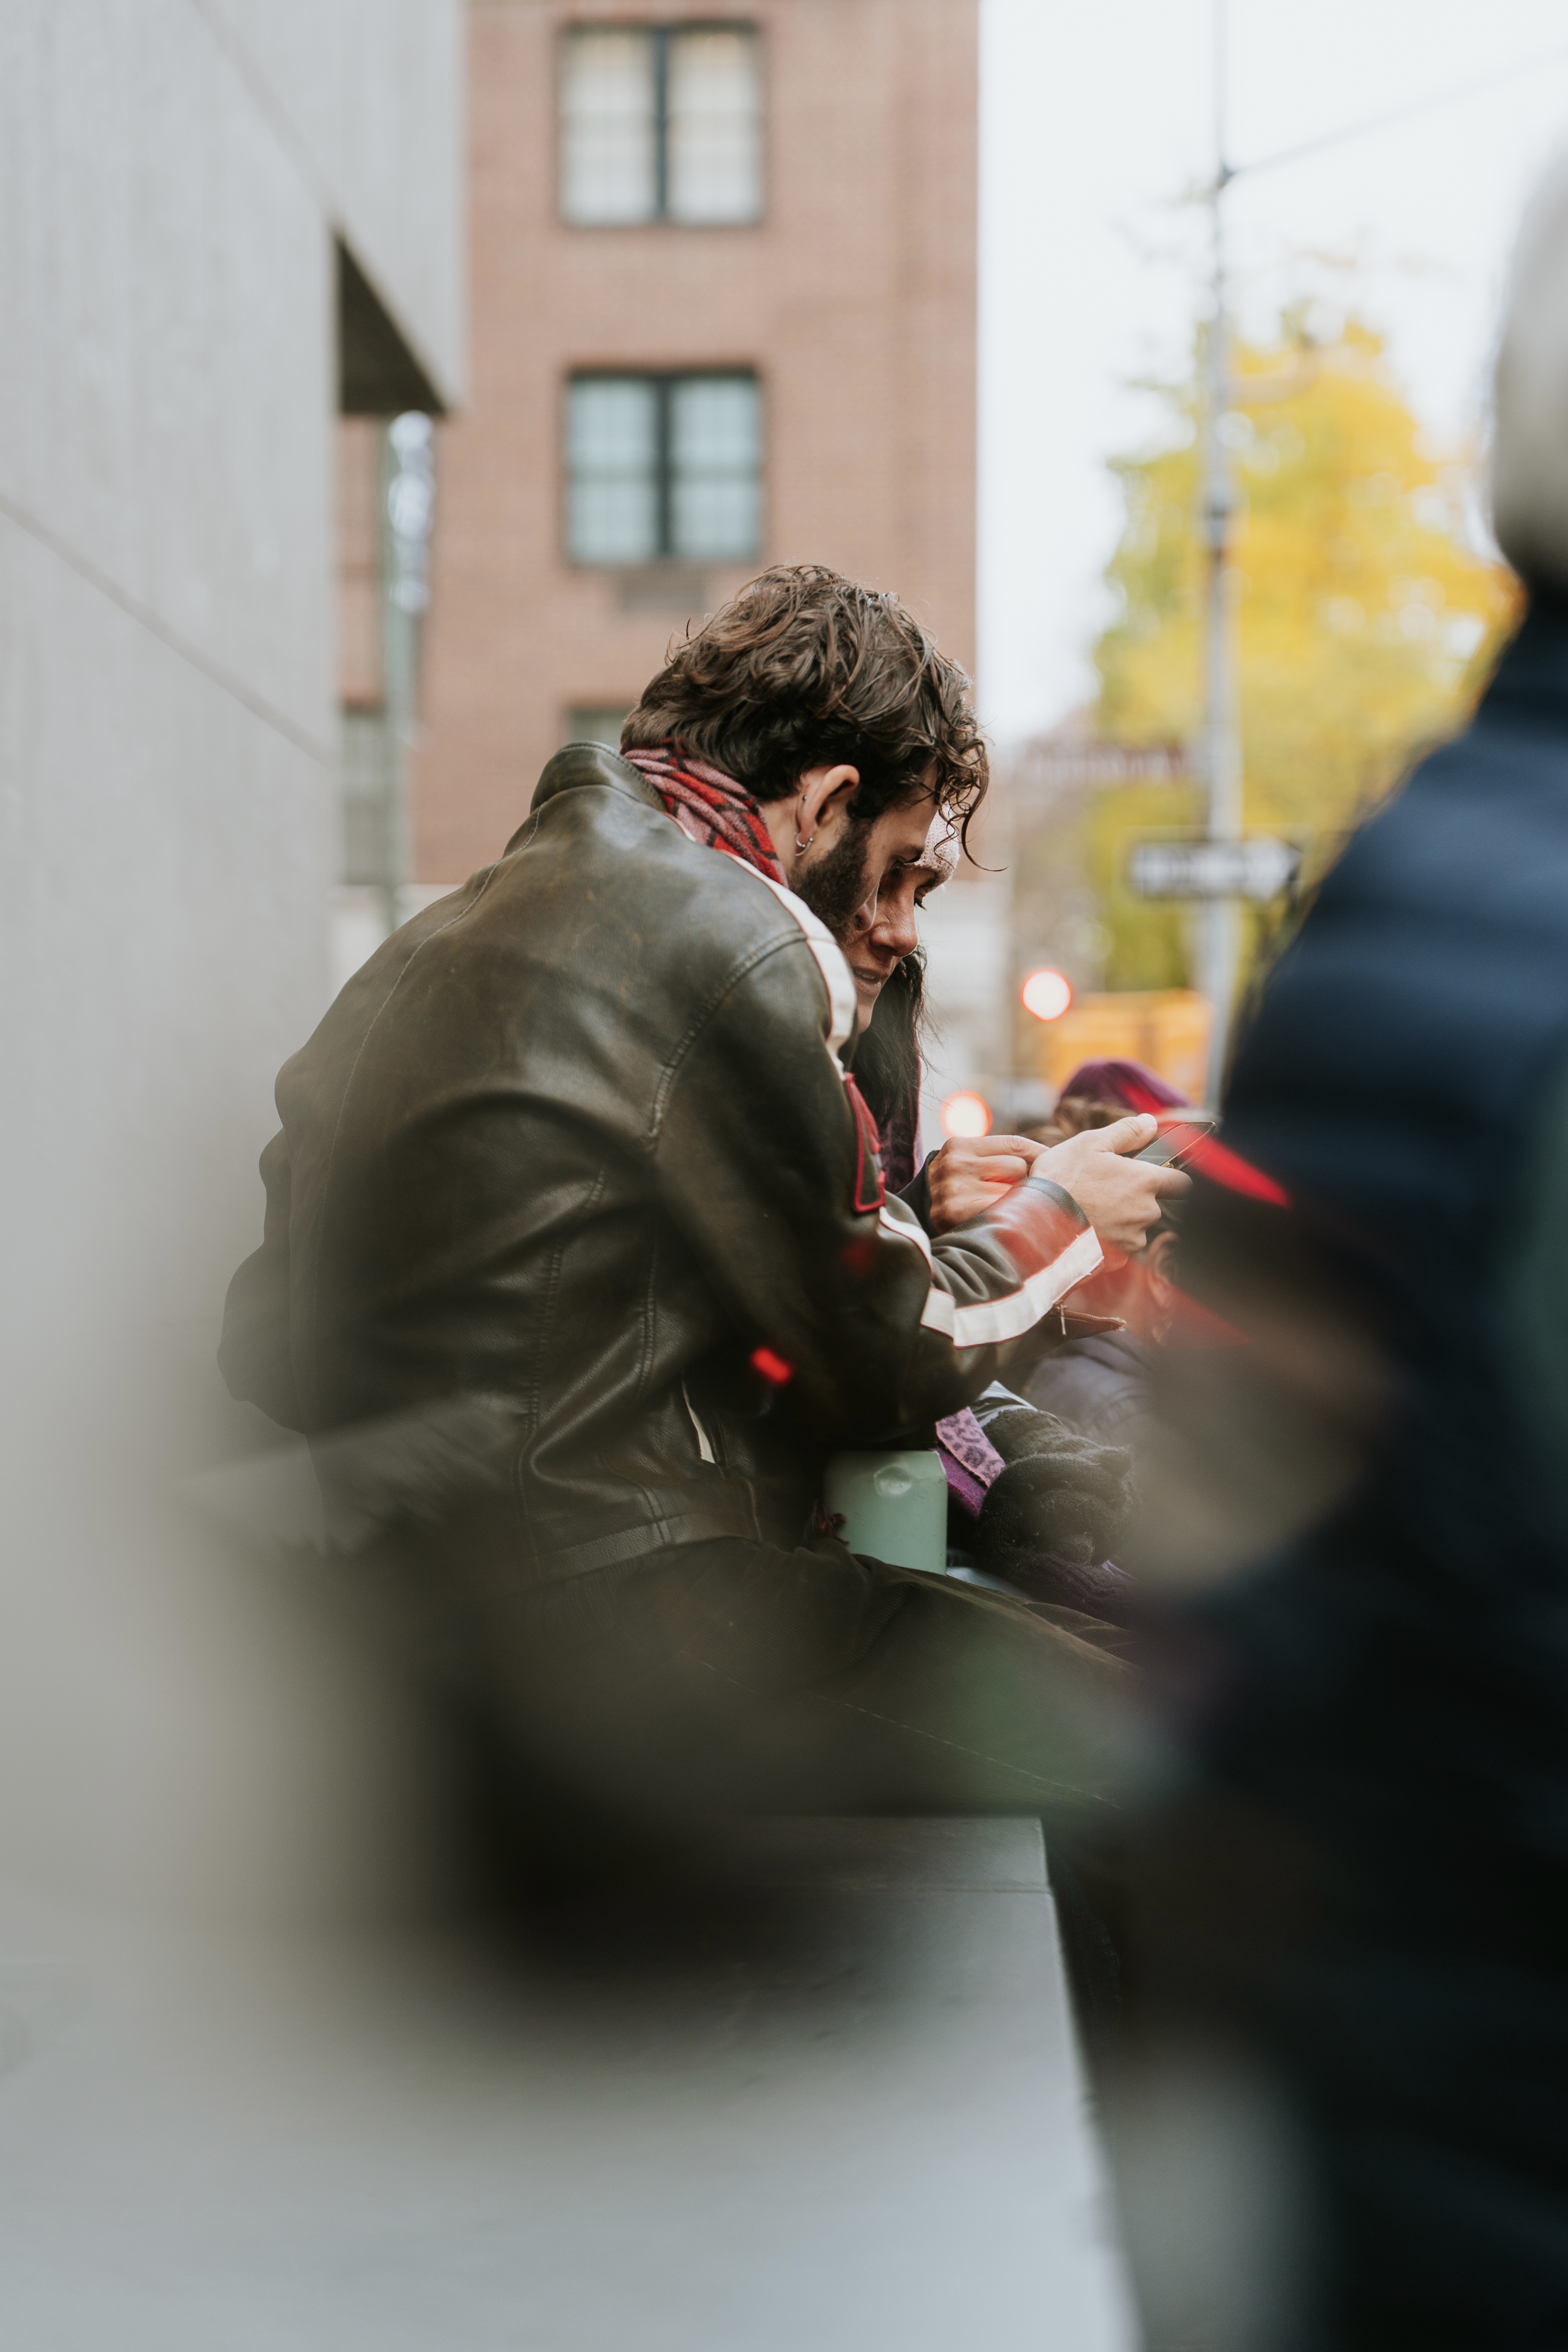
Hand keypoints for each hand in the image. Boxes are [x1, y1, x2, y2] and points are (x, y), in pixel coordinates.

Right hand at [926, 1133, 1047, 1234]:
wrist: (916, 1219)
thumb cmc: (954, 1191)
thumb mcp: (968, 1165)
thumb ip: (998, 1157)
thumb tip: (1053, 1157)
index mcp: (959, 1145)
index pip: (1013, 1145)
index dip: (1039, 1155)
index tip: (1056, 1165)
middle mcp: (955, 1162)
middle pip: (1017, 1167)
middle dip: (1021, 1183)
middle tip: (1014, 1197)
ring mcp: (954, 1187)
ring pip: (1012, 1190)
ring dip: (1014, 1202)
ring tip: (1002, 1211)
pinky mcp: (955, 1211)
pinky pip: (1002, 1210)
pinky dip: (1007, 1217)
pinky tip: (1000, 1222)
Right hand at [1036, 1114, 1189, 1252]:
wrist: (1035, 1223)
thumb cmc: (1062, 1179)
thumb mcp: (1090, 1143)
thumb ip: (1126, 1132)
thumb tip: (1150, 1122)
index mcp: (1145, 1182)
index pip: (1182, 1183)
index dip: (1170, 1178)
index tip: (1155, 1177)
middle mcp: (1146, 1212)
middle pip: (1154, 1205)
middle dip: (1135, 1199)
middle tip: (1103, 1190)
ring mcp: (1132, 1239)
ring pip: (1136, 1227)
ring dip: (1121, 1220)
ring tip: (1090, 1210)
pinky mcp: (1118, 1259)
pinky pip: (1120, 1247)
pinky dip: (1108, 1239)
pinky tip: (1086, 1228)